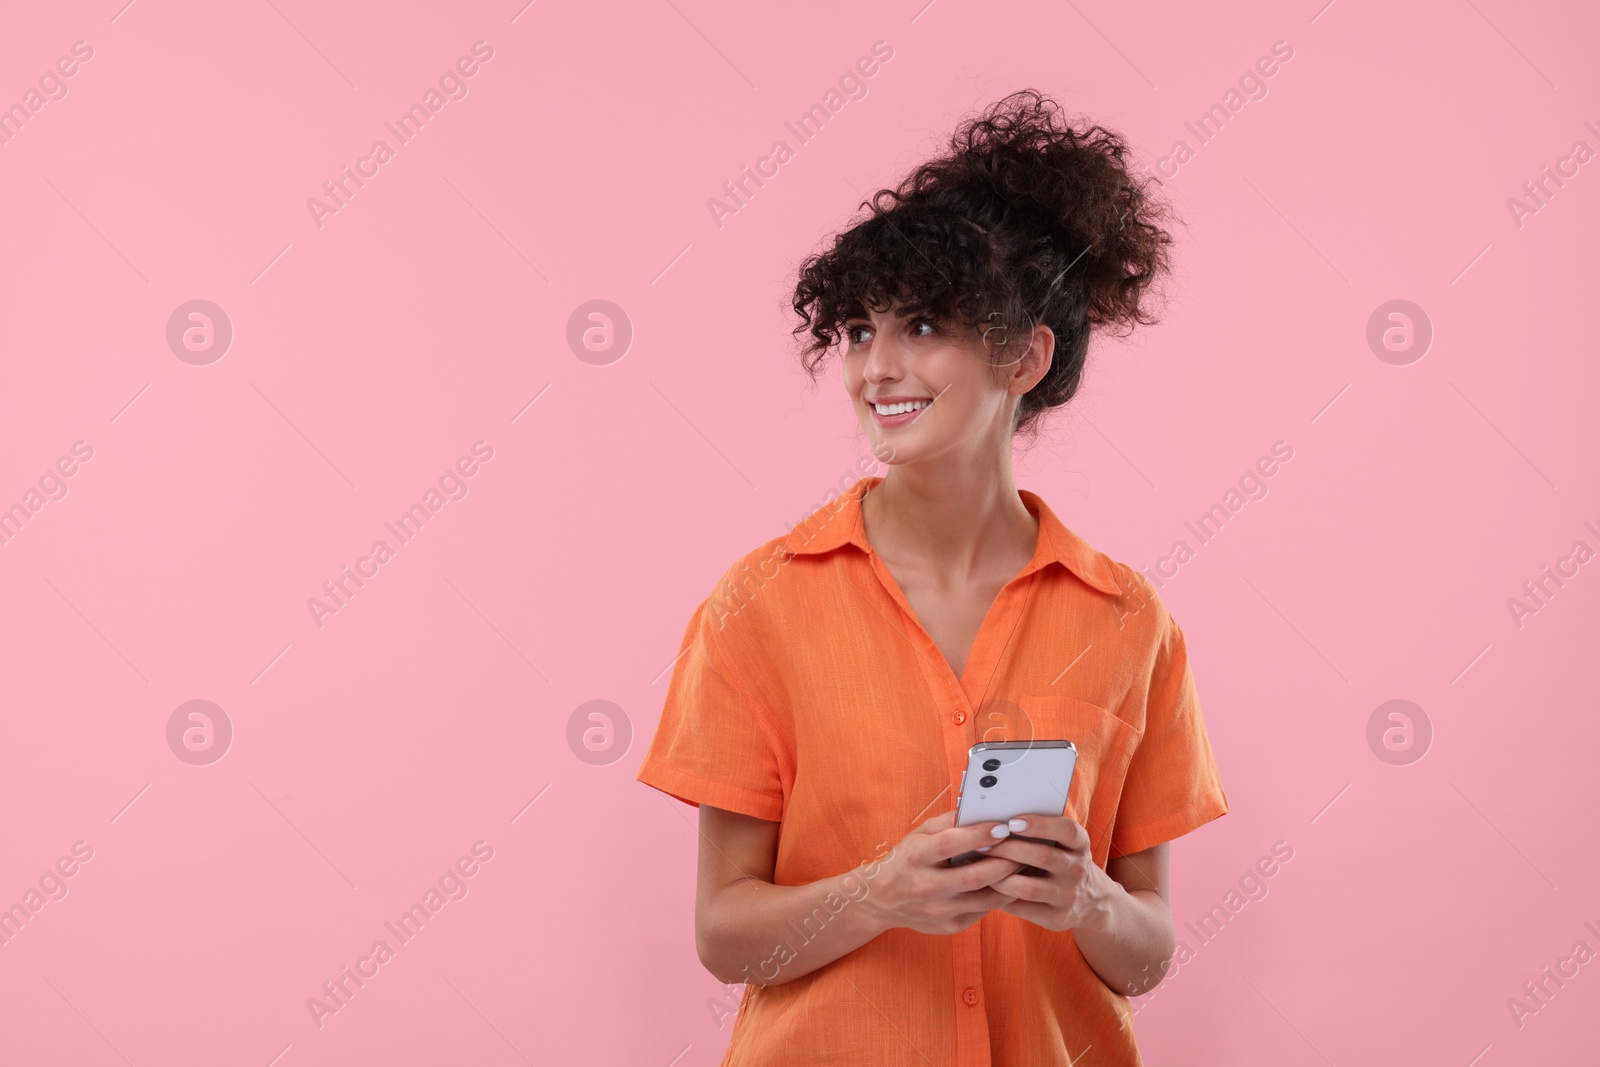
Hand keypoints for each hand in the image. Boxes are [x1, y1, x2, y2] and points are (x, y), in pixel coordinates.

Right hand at [858, 810, 1022, 935]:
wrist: (882, 900)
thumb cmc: (906, 860)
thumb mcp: (918, 835)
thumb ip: (947, 823)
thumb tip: (979, 810)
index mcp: (916, 857)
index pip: (951, 845)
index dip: (979, 835)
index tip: (1003, 827)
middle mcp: (926, 886)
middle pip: (974, 877)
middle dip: (1004, 862)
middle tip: (1023, 848)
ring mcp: (938, 910)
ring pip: (985, 899)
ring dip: (1009, 882)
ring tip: (1023, 866)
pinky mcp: (949, 926)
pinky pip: (983, 911)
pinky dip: (999, 897)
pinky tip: (1010, 884)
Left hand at [982, 814, 1117, 932]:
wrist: (1089, 900)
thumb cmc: (1060, 861)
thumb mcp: (1062, 844)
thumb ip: (1038, 832)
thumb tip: (993, 823)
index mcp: (1080, 844)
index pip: (1067, 830)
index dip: (1040, 824)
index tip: (1012, 821)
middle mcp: (1078, 869)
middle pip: (1043, 856)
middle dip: (1008, 849)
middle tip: (982, 844)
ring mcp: (1068, 896)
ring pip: (1028, 887)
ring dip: (999, 877)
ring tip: (979, 868)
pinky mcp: (1057, 918)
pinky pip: (1023, 907)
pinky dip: (1001, 897)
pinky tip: (986, 888)